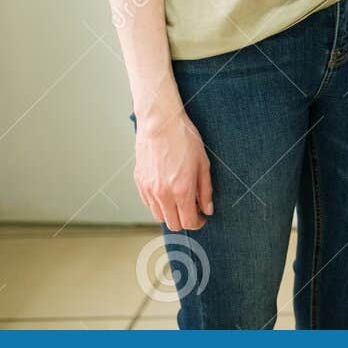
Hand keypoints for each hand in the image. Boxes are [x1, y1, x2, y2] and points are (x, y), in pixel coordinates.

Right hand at [133, 104, 212, 230]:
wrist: (160, 123)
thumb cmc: (184, 139)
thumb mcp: (203, 164)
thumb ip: (205, 190)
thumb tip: (208, 209)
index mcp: (181, 190)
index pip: (189, 222)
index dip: (198, 223)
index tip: (202, 217)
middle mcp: (163, 194)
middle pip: (173, 224)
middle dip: (185, 221)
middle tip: (193, 209)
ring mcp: (149, 189)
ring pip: (159, 216)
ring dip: (170, 213)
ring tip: (179, 199)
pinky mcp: (139, 183)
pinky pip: (149, 203)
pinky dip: (159, 203)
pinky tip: (167, 190)